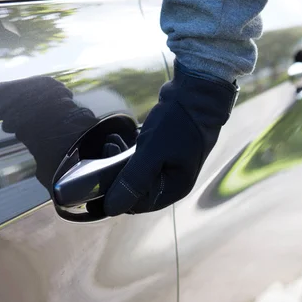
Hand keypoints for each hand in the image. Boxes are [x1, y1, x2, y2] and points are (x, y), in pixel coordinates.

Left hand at [103, 61, 238, 214]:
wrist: (198, 92)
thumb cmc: (178, 123)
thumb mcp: (151, 152)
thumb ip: (132, 181)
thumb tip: (112, 209)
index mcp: (174, 188)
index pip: (138, 204)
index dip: (117, 192)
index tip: (103, 171)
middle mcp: (174, 181)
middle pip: (137, 189)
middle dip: (118, 174)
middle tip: (107, 149)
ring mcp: (172, 165)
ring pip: (139, 173)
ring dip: (121, 160)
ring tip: (112, 141)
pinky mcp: (168, 150)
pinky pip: (144, 159)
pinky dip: (131, 151)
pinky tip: (123, 137)